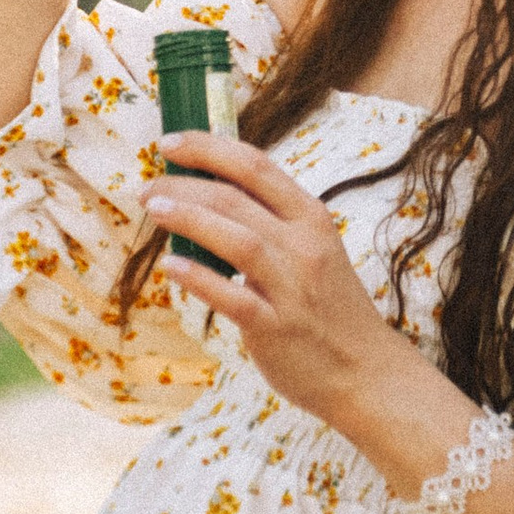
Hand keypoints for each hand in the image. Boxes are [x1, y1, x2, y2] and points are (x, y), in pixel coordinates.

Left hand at [138, 129, 399, 430]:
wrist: (366, 371)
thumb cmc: (328, 308)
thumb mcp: (313, 250)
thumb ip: (271, 222)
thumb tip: (206, 194)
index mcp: (311, 218)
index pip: (255, 166)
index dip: (208, 148)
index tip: (170, 142)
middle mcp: (303, 246)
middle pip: (236, 198)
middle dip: (184, 184)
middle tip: (147, 185)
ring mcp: (292, 287)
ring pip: (236, 240)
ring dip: (189, 218)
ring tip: (153, 208)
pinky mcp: (276, 327)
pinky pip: (233, 298)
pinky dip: (200, 278)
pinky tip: (171, 266)